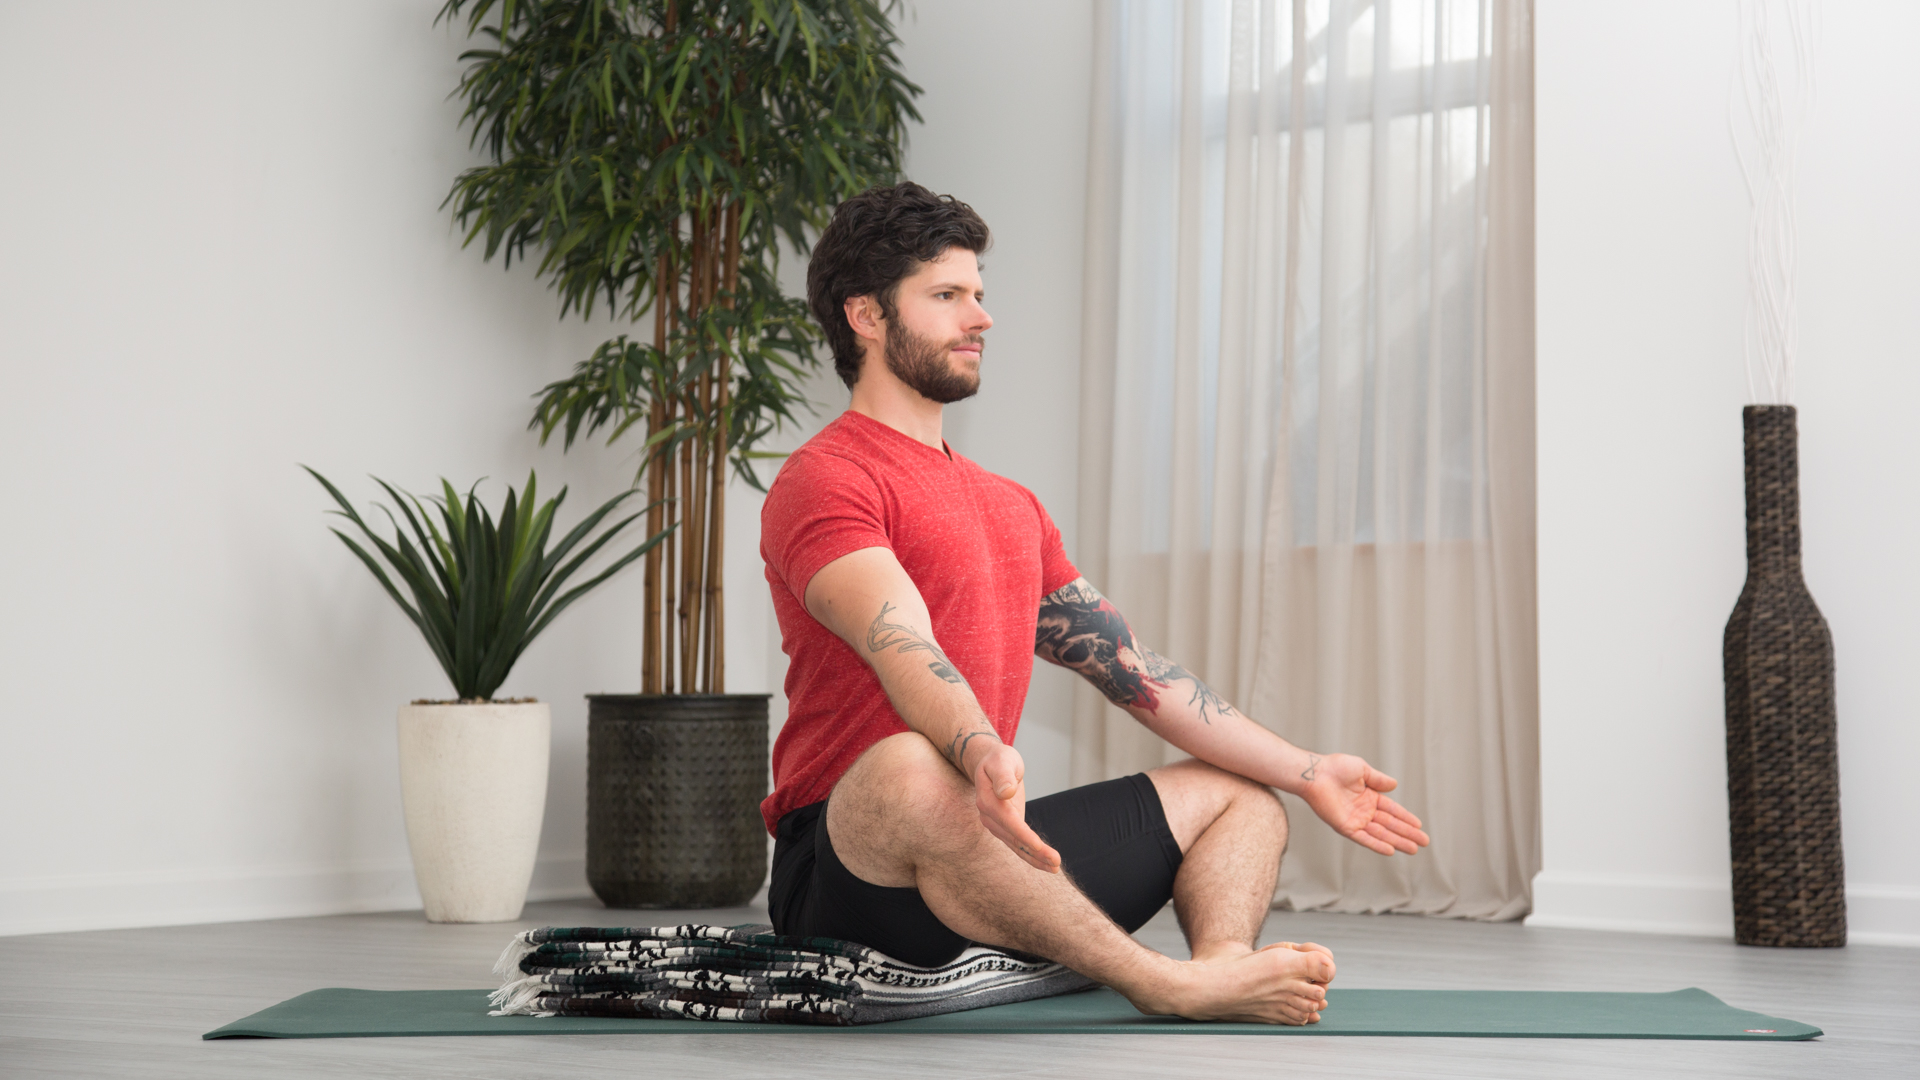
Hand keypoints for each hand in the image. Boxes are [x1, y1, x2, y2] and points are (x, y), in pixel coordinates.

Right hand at [970, 742, 1062, 872]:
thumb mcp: (1002, 760)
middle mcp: (989, 817)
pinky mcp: (1006, 828)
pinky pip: (1019, 844)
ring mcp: (996, 825)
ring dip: (1036, 859)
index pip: (1008, 821)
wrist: (991, 764)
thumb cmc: (998, 760)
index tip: (1040, 846)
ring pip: (1017, 846)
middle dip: (1035, 853)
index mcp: (988, 800)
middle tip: (1056, 863)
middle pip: (1014, 838)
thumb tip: (1006, 793)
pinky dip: (1033, 855)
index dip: (1023, 835)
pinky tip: (1048, 863)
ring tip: (1055, 867)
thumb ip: (1003, 776)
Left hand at [1298, 753, 1429, 855]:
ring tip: (1414, 849)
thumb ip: (1378, 779)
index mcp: (1369, 796)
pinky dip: (1377, 844)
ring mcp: (1355, 819)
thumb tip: (1395, 785)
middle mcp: (1364, 810)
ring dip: (1397, 841)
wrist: (1315, 774)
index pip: (1392, 810)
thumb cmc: (1335, 767)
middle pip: (1390, 824)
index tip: (1419, 825)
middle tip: (1424, 842)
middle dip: (1407, 833)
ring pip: (1381, 833)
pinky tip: (1391, 850)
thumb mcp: (1362, 770)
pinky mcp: (1345, 827)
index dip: (1406, 818)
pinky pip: (1364, 838)